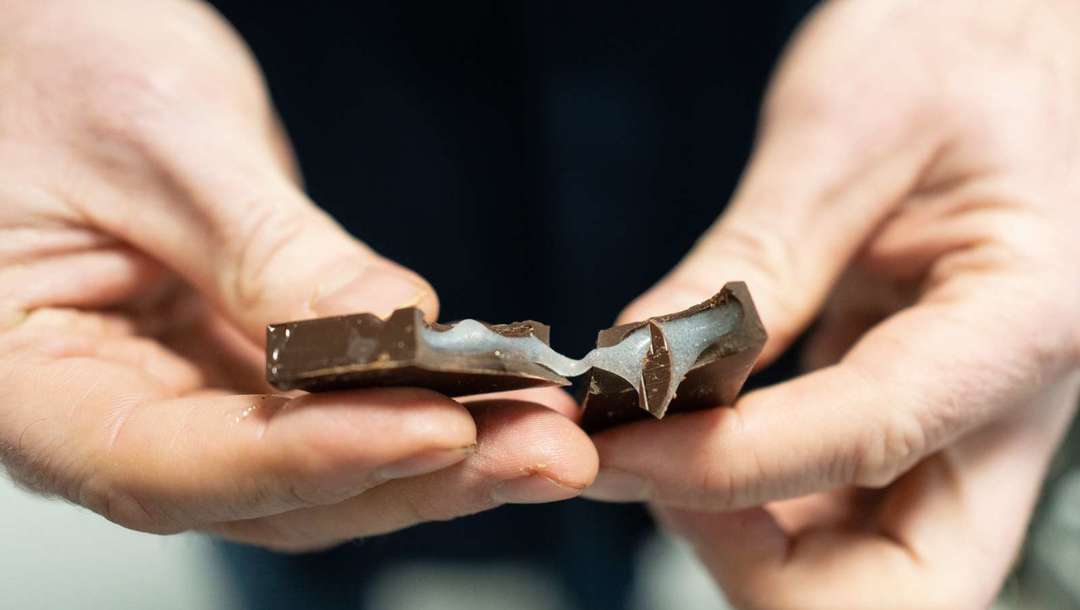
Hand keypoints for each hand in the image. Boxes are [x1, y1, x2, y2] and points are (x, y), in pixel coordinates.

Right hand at [0, 0, 595, 551]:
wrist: (49, 26)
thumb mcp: (159, 140)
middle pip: (266, 489)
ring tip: (547, 434)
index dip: (312, 459)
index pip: (171, 465)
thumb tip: (391, 338)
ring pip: (315, 462)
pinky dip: (416, 399)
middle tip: (543, 454)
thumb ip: (267, 251)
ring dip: (438, 455)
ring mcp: (181, 387)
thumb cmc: (47, 56)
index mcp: (26, 378)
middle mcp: (106, 406)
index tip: (437, 430)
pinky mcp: (242, 356)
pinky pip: (333, 402)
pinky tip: (498, 391)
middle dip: (414, 474)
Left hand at [585, 0, 1079, 606]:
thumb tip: (638, 362)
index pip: (864, 437)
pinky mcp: (909, 411)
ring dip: (734, 533)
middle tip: (639, 464)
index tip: (605, 440)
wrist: (1022, 30)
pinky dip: (742, 491)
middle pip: (890, 585)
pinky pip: (830, 502)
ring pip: (855, 566)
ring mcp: (957, 423)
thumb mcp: (848, 131)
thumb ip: (755, 258)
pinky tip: (680, 425)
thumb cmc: (963, 43)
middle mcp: (1003, 405)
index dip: (716, 462)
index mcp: (1022, 320)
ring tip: (641, 437)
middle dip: (746, 557)